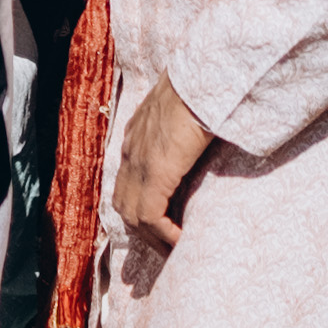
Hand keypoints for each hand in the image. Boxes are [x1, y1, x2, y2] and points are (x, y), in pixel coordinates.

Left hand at [113, 83, 215, 244]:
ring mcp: (139, 161)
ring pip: (132, 214)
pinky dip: (163, 234)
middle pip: (123, 203)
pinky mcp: (154, 172)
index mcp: (137, 134)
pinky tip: (181, 241)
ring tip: (174, 248)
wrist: (204, 79)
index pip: (127, 181)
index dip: (141, 207)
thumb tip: (201, 138)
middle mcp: (131, 150)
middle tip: (166, 245)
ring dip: (152, 237)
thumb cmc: (204, 90)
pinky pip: (149, 216)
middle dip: (143, 229)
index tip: (161, 225)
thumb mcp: (186, 112)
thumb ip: (184, 129)